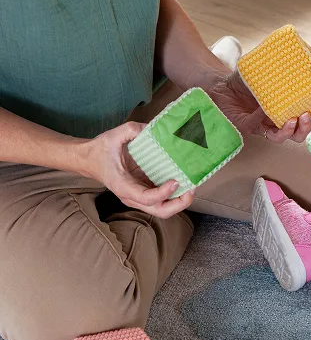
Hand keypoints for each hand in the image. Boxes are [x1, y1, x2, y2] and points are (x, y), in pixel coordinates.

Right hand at [79, 123, 194, 217]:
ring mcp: (139, 196)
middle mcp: (132, 196)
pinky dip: (175, 194)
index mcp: (123, 186)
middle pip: (161, 211)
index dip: (163, 193)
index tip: (175, 180)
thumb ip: (131, 130)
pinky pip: (163, 199)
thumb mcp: (113, 135)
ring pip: (163, 208)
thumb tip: (151, 128)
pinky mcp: (144, 191)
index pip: (147, 198)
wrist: (88, 160)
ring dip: (180, 200)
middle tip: (191, 187)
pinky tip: (184, 181)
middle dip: (179, 203)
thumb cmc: (100, 150)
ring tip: (191, 184)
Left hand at [207, 72, 310, 143]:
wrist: (219, 84)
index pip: (308, 113)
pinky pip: (258, 128)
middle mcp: (276, 121)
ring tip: (294, 120)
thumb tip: (297, 53)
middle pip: (298, 133)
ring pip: (281, 137)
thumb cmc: (244, 78)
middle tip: (308, 114)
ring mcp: (262, 126)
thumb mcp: (266, 70)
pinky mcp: (246, 127)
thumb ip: (279, 67)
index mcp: (286, 109)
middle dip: (307, 127)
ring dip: (291, 131)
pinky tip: (264, 111)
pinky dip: (263, 120)